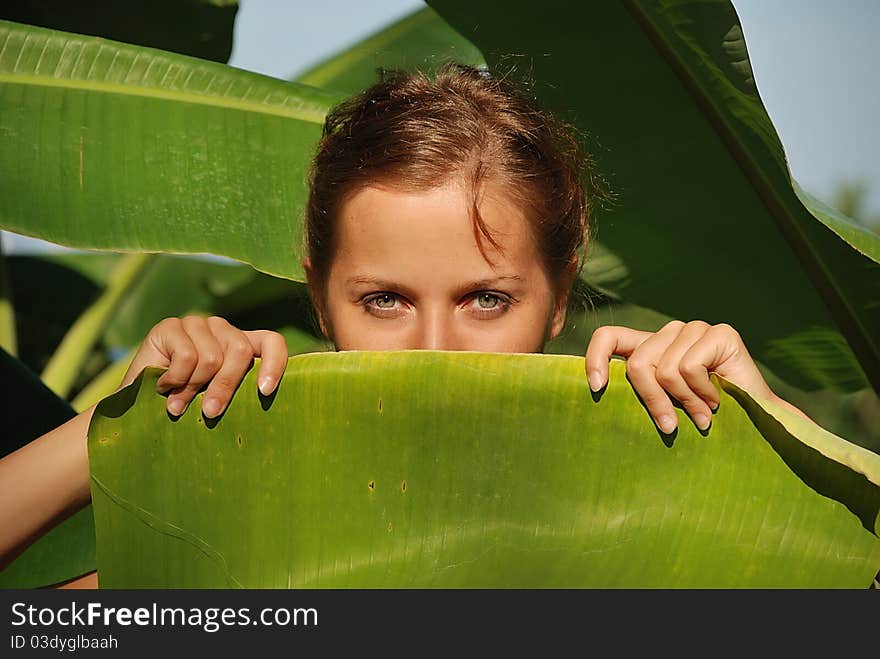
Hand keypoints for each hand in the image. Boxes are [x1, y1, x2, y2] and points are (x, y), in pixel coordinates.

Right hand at [120, 315, 288, 417]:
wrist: (136, 408)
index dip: (275, 364)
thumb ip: (238, 392)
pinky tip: (163, 387)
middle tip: (211, 413)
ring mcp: (196, 324)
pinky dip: (176, 380)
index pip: (272, 342)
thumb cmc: (185, 408)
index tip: (264, 391)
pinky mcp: (170, 326)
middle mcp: (222, 329)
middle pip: (240, 352)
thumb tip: (262, 399)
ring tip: (179, 403)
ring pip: (211, 358)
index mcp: (241, 344)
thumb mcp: (217, 400)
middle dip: (226, 387)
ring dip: (193, 388)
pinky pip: (186, 356)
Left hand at [585, 320, 779, 433]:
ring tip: (702, 415)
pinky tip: (717, 401)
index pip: (609, 337)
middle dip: (652, 401)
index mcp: (650, 346)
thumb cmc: (701, 421)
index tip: (597, 388)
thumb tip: (594, 392)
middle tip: (670, 427)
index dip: (596, 359)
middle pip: (638, 363)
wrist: (754, 425)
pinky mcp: (720, 334)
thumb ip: (636, 393)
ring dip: (685, 402)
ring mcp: (695, 329)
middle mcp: (670, 332)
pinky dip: (701, 393)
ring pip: (665, 370)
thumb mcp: (660, 406)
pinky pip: (689, 367)